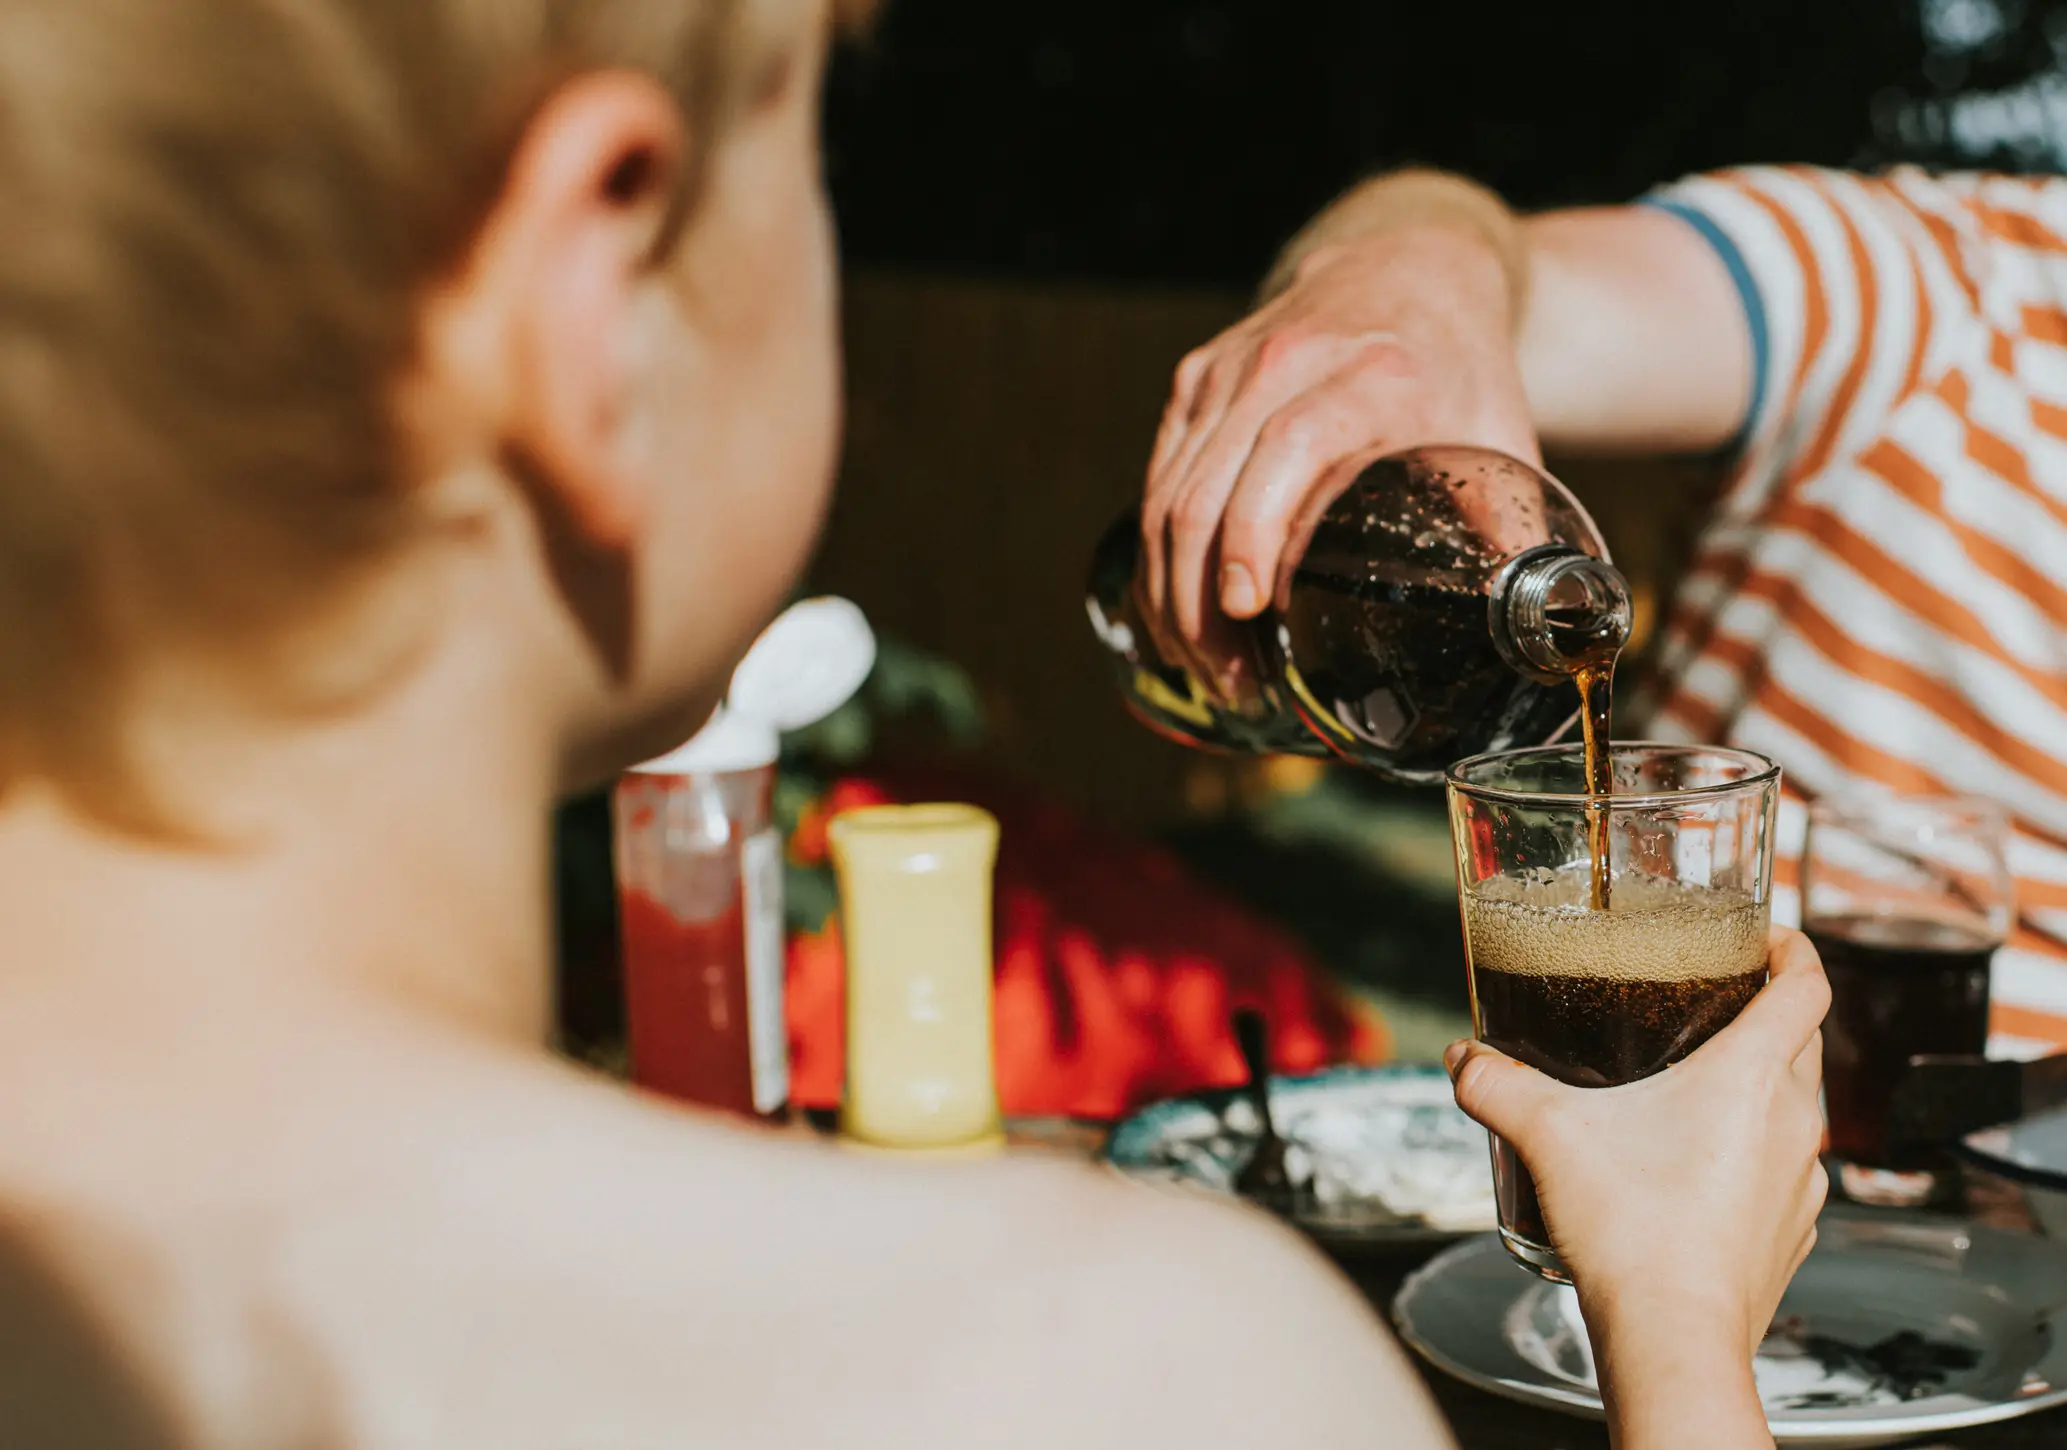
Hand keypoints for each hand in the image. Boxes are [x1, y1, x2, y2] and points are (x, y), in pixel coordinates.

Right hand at [1141, 222, 1538, 648]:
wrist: (1406, 264)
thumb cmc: (1457, 363)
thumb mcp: (1500, 430)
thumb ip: (1516, 523)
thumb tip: (1540, 621)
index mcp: (1366, 374)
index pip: (1286, 448)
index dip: (1255, 531)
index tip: (1249, 606)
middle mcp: (1282, 362)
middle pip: (1206, 488)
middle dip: (1200, 600)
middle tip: (1228, 678)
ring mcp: (1225, 368)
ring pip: (1166, 492)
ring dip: (1170, 592)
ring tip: (1202, 664)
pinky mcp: (1193, 381)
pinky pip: (1155, 479)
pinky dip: (1157, 554)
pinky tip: (1176, 611)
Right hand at [1446, 927, 1829, 1352]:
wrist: (1672, 1336)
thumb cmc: (1633, 1230)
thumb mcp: (1548, 1135)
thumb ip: (1497, 1084)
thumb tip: (1464, 1059)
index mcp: (1753, 1075)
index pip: (1807, 984)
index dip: (1793, 948)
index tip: (1763, 939)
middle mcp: (1793, 1122)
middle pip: (1803, 1041)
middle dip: (1764, 1014)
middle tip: (1710, 1004)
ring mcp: (1801, 1183)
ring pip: (1793, 1109)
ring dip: (1756, 1091)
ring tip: (1690, 1094)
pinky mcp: (1791, 1234)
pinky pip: (1782, 1174)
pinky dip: (1751, 1157)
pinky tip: (1695, 1173)